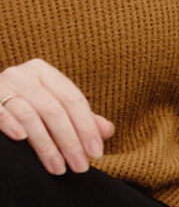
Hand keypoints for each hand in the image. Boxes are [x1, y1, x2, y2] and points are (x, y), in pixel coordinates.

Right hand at [0, 59, 113, 174]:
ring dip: (46, 145)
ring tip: (58, 167)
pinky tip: (21, 139)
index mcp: (45, 73)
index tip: (96, 152)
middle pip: (54, 110)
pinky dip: (10, 123)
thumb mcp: (51, 105)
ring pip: (30, 115)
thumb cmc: (22, 104)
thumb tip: (107, 131)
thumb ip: (78, 117)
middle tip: (80, 166)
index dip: (87, 127)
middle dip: (70, 141)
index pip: (73, 99)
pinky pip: (0, 111)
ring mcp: (3, 85)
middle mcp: (24, 75)